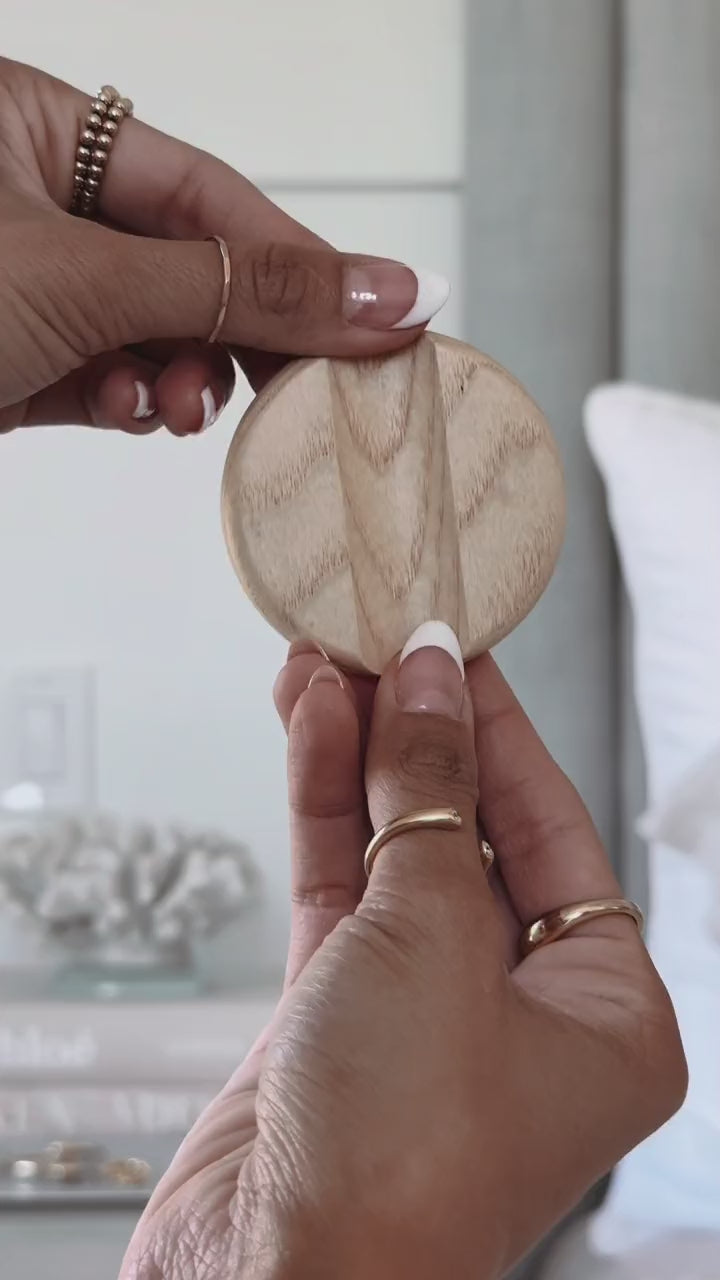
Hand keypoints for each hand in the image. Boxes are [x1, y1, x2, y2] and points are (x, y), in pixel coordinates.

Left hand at [0, 59, 445, 435]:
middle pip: (193, 269)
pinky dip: (135, 405)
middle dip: (242, 335)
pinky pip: (113, 381)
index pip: (208, 193)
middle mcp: (37, 204)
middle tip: (310, 385)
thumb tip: (386, 292)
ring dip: (187, 382)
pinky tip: (129, 412)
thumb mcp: (89, 278)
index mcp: (37, 131)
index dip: (299, 261)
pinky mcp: (25, 366)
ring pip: (157, 336)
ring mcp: (34, 290)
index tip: (382, 318)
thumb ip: (242, 288)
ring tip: (186, 408)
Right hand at [120, 636, 685, 1279]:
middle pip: (470, 831)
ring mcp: (422, 1010)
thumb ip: (429, 797)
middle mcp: (519, 1010)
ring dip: (359, 757)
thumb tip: (430, 682)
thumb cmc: (396, 1159)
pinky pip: (338, 886)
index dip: (500, 729)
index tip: (458, 648)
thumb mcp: (434, 937)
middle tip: (381, 644)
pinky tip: (306, 728)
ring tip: (324, 665)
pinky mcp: (337, 1015)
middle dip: (421, 736)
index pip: (554, 828)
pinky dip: (321, 805)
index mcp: (603, 1012)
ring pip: (395, 851)